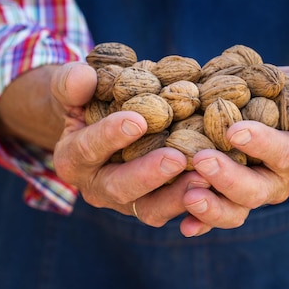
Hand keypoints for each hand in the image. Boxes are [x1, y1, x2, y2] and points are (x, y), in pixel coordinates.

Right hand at [52, 62, 194, 221]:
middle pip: (120, 189)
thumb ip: (71, 82)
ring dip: (177, 197)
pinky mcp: (154, 205)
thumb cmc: (87, 98)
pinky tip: (218, 188)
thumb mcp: (72, 87)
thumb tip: (84, 77)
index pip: (89, 149)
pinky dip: (196, 205)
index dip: (111, 135)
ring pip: (150, 209)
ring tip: (205, 179)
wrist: (98, 122)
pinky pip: (174, 211)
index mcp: (72, 158)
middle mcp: (97, 187)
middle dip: (149, 174)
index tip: (138, 120)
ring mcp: (127, 201)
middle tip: (177, 157)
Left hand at [180, 67, 288, 236]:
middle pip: (256, 190)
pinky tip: (185, 226)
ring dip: (212, 208)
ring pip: (236, 211)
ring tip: (188, 196)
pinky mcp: (228, 200)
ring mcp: (251, 195)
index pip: (284, 153)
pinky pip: (215, 218)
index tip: (234, 132)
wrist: (271, 107)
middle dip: (229, 178)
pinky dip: (201, 223)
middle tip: (203, 160)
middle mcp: (278, 182)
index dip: (261, 144)